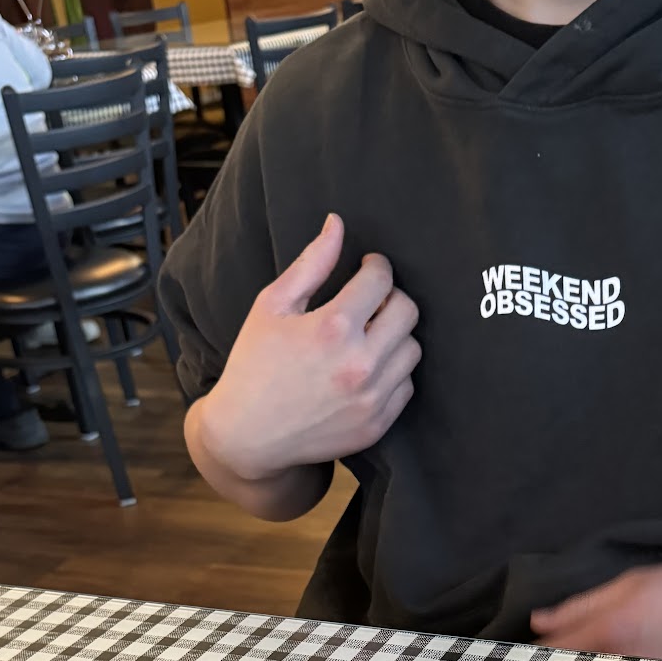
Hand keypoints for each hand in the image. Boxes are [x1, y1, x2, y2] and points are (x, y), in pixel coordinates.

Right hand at [195, 213, 420, 482]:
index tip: (368, 268)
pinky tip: (367, 368)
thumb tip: (337, 223)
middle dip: (392, 297)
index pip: (381, 279)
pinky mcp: (377, 424)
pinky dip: (393, 372)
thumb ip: (311, 264)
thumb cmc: (254, 364)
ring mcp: (372, 397)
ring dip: (395, 335)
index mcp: (333, 327)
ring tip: (369, 335)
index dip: (376, 266)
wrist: (249, 436)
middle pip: (408, 311)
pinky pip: (406, 385)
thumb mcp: (272, 306)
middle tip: (372, 300)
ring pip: (412, 348)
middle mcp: (360, 363)